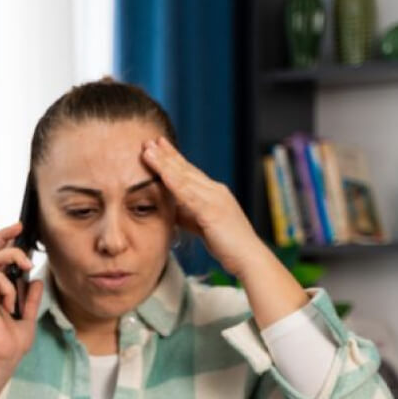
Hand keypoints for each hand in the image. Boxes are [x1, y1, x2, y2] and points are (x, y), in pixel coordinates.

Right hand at [0, 224, 45, 372]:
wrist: (1, 358)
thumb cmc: (10, 342)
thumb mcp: (28, 316)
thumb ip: (31, 298)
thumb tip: (36, 280)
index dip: (4, 241)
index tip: (19, 229)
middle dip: (3, 235)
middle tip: (19, 226)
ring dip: (13, 257)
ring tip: (28, 266)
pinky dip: (10, 290)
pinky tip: (11, 306)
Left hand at [141, 136, 273, 278]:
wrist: (248, 258)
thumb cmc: (228, 245)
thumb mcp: (203, 226)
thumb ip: (188, 215)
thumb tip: (171, 208)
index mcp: (214, 194)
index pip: (190, 172)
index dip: (173, 159)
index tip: (158, 147)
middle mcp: (215, 191)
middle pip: (186, 169)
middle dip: (166, 154)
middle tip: (149, 140)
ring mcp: (215, 199)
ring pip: (184, 177)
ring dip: (165, 162)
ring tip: (148, 150)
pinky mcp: (212, 211)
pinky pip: (189, 194)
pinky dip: (174, 182)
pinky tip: (162, 173)